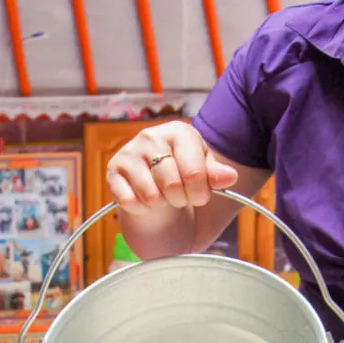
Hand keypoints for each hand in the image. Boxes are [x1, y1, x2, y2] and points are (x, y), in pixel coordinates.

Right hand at [106, 120, 237, 215]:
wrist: (156, 192)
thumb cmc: (183, 180)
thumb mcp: (204, 176)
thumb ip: (217, 176)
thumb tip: (230, 177)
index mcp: (179, 132)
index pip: (195, 173)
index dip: (200, 194)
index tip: (199, 195)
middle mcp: (151, 136)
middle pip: (173, 186)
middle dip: (180, 201)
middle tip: (178, 198)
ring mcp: (129, 152)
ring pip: (151, 196)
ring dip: (160, 206)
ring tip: (161, 197)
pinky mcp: (113, 171)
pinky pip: (130, 202)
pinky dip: (141, 210)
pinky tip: (143, 201)